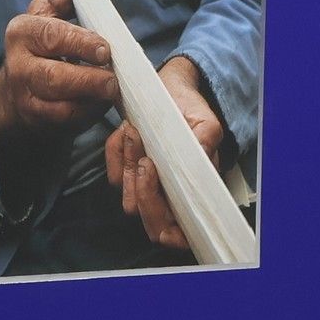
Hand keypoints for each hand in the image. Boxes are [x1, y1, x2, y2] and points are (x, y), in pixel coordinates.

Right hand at [0, 0, 118, 134]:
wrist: (16, 89)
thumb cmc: (42, 45)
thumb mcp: (48, 15)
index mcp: (22, 32)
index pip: (52, 35)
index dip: (81, 43)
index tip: (106, 49)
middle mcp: (18, 65)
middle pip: (54, 76)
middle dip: (88, 78)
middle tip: (113, 79)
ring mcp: (25, 95)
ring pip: (60, 103)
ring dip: (91, 99)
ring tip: (111, 90)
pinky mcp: (36, 118)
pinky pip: (65, 120)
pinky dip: (88, 113)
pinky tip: (101, 103)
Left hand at [103, 55, 223, 251]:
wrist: (169, 87)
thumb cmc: (190, 108)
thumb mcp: (205, 123)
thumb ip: (204, 143)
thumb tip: (200, 162)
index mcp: (193, 191)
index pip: (180, 232)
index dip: (170, 231)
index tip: (162, 206)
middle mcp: (169, 195)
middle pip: (151, 221)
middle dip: (146, 194)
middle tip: (147, 161)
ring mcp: (145, 184)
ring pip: (128, 197)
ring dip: (130, 164)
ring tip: (137, 133)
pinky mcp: (125, 168)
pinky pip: (113, 172)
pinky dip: (116, 150)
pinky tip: (128, 131)